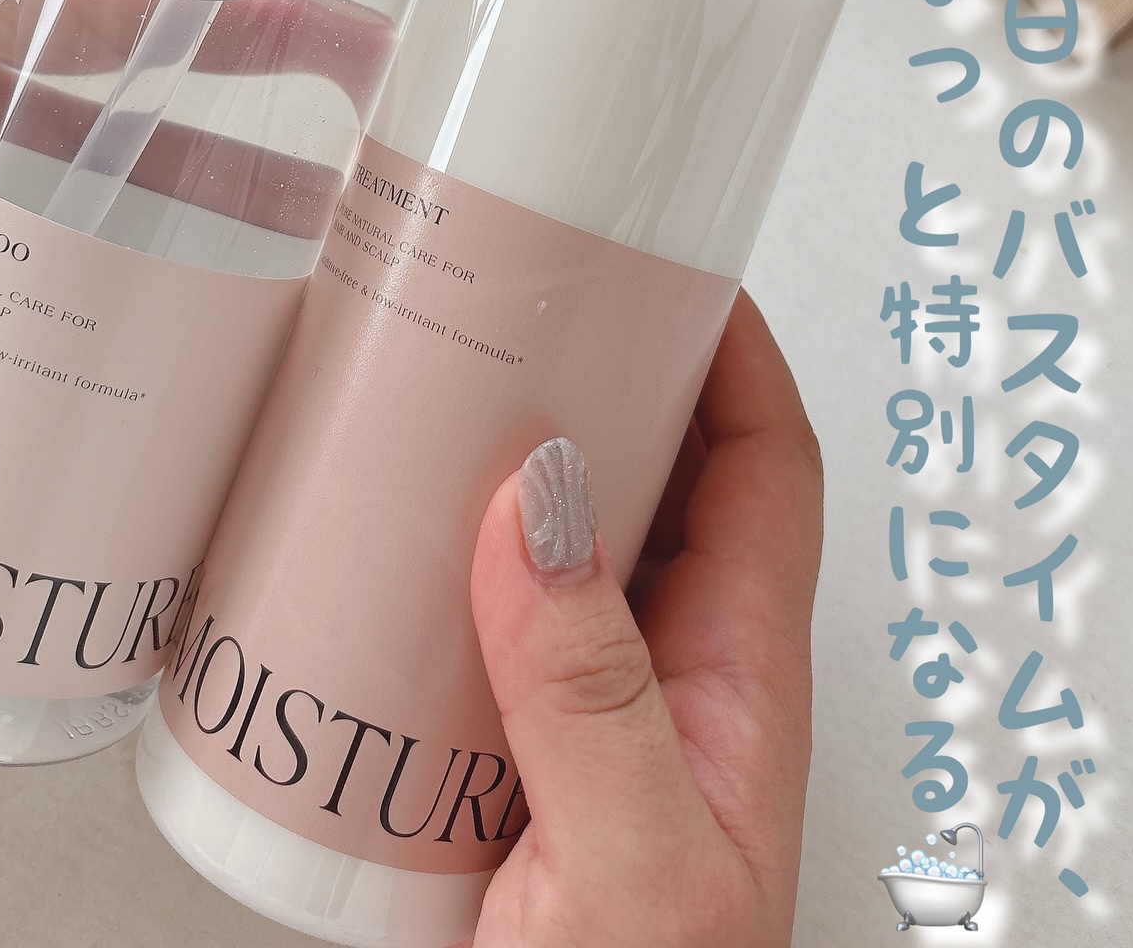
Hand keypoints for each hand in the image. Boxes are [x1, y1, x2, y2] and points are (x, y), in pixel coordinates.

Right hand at [470, 293, 821, 947]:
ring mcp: (588, 706)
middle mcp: (671, 675)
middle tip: (512, 307)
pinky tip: (363, 546)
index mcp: (739, 679)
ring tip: (424, 399)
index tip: (672, 268)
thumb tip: (539, 499)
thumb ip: (589, 692)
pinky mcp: (506, 744)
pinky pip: (479, 610)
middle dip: (600, 378)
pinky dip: (432, 555)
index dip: (735, 353)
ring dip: (503, 461)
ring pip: (562, 536)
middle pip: (661, 475)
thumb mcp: (630, 863)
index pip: (769, 466)